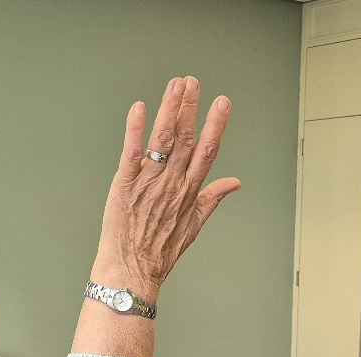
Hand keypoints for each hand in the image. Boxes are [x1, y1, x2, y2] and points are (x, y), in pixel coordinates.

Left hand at [91, 76, 241, 297]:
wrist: (132, 271)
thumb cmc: (159, 252)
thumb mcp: (194, 226)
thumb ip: (214, 198)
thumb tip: (235, 183)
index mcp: (189, 190)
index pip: (207, 151)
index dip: (215, 125)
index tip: (223, 102)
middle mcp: (172, 183)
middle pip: (186, 138)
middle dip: (191, 107)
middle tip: (193, 82)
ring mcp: (149, 183)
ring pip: (163, 139)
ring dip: (170, 109)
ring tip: (175, 85)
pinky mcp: (125, 185)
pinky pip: (132, 152)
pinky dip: (135, 129)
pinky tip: (138, 108)